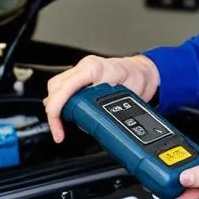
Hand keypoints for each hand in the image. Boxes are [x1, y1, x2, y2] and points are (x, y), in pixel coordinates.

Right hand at [43, 54, 159, 142]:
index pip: (65, 87)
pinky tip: (66, 115)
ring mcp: (81, 70)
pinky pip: (63, 88)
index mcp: (94, 68)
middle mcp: (85, 67)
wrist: (144, 70)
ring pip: (56, 88)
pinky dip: (61, 102)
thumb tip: (93, 121)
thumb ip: (110, 106)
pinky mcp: (81, 77)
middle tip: (59, 131)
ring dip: (56, 107)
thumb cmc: (138, 77)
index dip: (56, 108)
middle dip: (53, 111)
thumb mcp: (128, 94)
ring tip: (61, 126)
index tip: (57, 125)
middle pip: (55, 88)